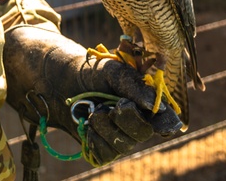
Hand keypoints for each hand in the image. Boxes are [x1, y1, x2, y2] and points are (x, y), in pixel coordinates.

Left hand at [4, 26, 181, 165]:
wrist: (59, 83)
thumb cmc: (89, 74)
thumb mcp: (111, 72)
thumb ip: (133, 85)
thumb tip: (153, 103)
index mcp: (145, 104)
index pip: (165, 119)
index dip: (165, 122)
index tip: (159, 121)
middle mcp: (136, 124)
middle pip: (142, 134)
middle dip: (126, 119)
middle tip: (112, 105)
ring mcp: (119, 139)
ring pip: (122, 146)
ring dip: (104, 127)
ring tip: (93, 111)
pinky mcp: (101, 149)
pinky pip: (103, 153)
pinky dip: (94, 138)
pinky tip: (86, 125)